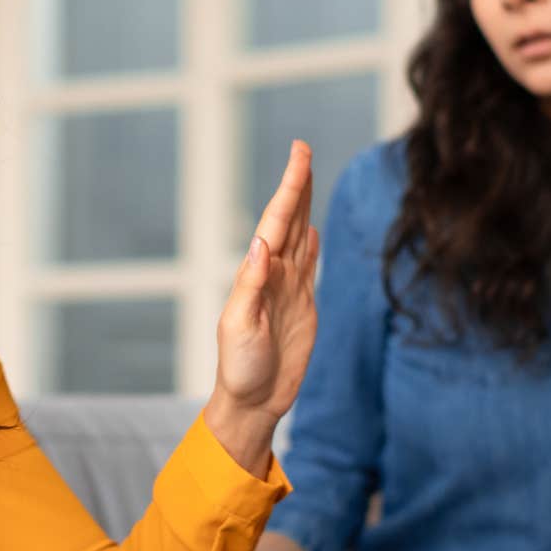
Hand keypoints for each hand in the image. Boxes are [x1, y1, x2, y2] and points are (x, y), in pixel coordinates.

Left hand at [211, 140, 318, 422]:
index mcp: (256, 275)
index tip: (299, 154)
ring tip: (308, 177)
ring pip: (299, 237)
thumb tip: (263, 245)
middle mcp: (272, 275)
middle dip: (297, 184)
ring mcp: (288, 290)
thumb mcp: (240, 327)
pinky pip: (309, 267)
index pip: (277, 221)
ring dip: (304, 206)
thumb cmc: (239, 368)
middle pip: (289, 220)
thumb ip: (251, 285)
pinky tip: (310, 229)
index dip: (290, 186)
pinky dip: (310, 244)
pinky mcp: (302, 308)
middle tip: (302, 148)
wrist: (253, 402)